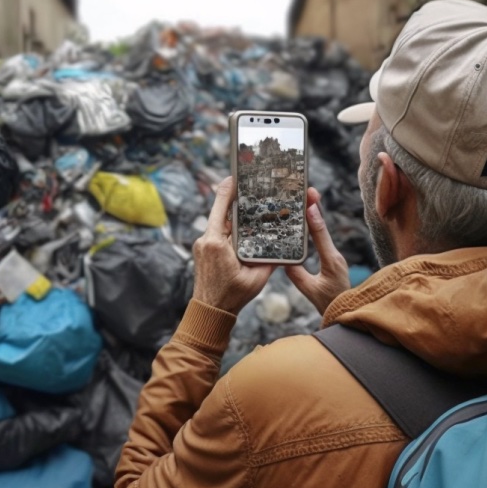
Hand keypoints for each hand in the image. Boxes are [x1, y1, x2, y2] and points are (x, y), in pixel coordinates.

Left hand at [191, 178, 274, 314]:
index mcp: (216, 243)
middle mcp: (206, 240)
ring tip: (248, 206)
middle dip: (235, 200)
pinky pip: (217, 233)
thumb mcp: (257, 276)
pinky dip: (228, 228)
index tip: (235, 175)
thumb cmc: (233, 296)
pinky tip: (241, 227)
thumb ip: (270, 259)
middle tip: (248, 187)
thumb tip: (284, 243)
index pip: (222, 207)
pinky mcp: (203, 250)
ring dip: (233, 216)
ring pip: (219, 223)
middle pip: (221, 213)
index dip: (229, 189)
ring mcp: (202, 245)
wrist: (211, 312)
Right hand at [285, 187, 349, 315]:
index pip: (321, 235)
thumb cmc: (332, 305)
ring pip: (322, 233)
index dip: (313, 218)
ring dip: (313, 218)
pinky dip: (313, 229)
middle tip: (308, 192)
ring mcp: (335, 257)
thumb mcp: (311, 292)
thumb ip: (298, 276)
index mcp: (331, 261)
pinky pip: (321, 241)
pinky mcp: (332, 260)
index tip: (309, 202)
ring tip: (304, 200)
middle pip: (322, 228)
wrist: (348, 315)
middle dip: (314, 210)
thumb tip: (282, 262)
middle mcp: (335, 256)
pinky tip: (305, 222)